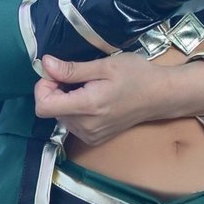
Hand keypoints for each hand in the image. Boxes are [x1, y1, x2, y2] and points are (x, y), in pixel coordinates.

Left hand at [34, 50, 203, 143]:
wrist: (160, 96)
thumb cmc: (136, 75)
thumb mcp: (104, 66)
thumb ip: (72, 69)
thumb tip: (45, 64)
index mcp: (87, 107)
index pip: (43, 106)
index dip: (43, 86)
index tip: (57, 73)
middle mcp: (85, 126)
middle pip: (51, 110)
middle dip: (55, 90)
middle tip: (77, 75)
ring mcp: (89, 136)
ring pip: (60, 116)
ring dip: (65, 100)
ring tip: (88, 86)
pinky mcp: (94, 139)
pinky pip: (71, 123)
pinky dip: (75, 109)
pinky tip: (92, 99)